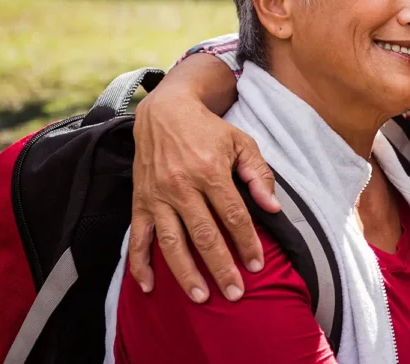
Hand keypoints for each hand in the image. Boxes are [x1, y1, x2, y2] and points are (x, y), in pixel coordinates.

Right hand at [129, 82, 278, 302]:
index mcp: (210, 171)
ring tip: (200, 297)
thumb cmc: (208, 129)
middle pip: (203, 234)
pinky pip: (137, 238)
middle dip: (220, 266)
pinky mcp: (139, 202)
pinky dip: (139, 264)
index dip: (246, 242)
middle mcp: (181, 186)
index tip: (257, 265)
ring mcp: (157, 196)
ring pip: (170, 242)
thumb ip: (259, 175)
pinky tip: (149, 287)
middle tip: (234, 293)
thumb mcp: (241, 142)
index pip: (232, 215)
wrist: (164, 112)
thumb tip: (273, 207)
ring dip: (184, 272)